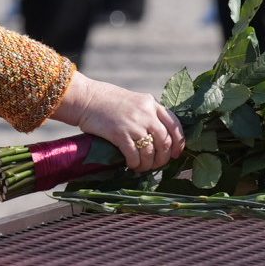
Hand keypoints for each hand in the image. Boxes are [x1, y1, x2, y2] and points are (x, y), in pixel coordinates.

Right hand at [50, 71, 184, 171]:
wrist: (85, 98)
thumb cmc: (106, 100)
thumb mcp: (133, 101)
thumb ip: (146, 114)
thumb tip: (156, 137)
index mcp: (151, 103)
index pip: (174, 124)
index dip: (179, 142)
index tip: (176, 153)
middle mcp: (146, 113)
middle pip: (165, 141)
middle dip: (163, 157)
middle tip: (156, 165)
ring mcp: (133, 123)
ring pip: (151, 151)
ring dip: (148, 164)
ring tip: (142, 168)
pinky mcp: (119, 133)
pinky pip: (134, 155)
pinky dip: (135, 163)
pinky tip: (131, 166)